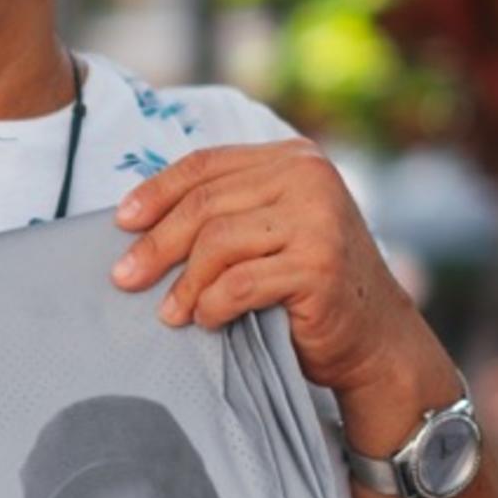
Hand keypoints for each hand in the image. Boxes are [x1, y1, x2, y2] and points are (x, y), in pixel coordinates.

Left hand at [111, 139, 440, 414]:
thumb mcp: (271, 231)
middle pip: (206, 203)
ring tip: (170, 312)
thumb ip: (229, 211)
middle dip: (157, 244)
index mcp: (295, 159)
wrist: (375, 339)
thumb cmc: (310, 287)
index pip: (208, 164)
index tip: (121, 222)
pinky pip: (239, 284)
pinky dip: (213, 305)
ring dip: (185, 283)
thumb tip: (138, 219)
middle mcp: (311, 179)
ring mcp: (319, 220)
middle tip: (125, 278)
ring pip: (218, 243)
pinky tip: (208, 320)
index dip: (157, 191)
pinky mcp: (319, 266)